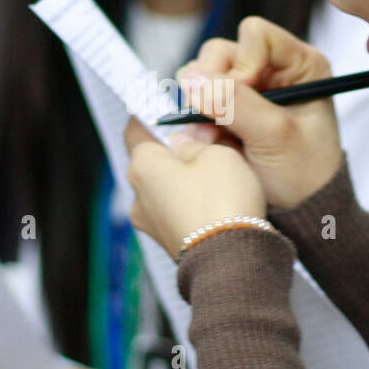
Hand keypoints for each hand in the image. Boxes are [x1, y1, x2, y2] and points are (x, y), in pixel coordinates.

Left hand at [123, 119, 265, 259]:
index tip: (166, 109)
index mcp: (142, 165)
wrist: (232, 260)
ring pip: (163, 189)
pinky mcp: (169, 242)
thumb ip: (196, 141)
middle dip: (174, 150)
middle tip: (204, 143)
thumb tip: (185, 139)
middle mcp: (138, 195)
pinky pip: (175, 212)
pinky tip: (216, 202)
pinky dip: (190, 204)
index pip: (135, 129)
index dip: (151, 115)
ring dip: (183, 180)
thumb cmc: (222, 202)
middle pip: (151, 161)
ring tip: (216, 176)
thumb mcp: (217, 153)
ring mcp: (151, 223)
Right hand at [171, 16, 344, 209]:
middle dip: (212, 85)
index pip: (256, 35)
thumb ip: (235, 104)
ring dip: (201, 104)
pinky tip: (211, 141)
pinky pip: (197, 98)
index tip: (243, 98)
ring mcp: (248, 88)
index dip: (241, 64)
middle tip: (217, 121)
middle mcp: (272, 68)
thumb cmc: (305, 174)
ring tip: (215, 137)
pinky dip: (197, 119)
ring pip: (204, 73)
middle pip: (223, 51)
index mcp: (300, 64)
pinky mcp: (228, 107)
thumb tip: (191, 78)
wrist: (301, 211)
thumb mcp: (275, 137)